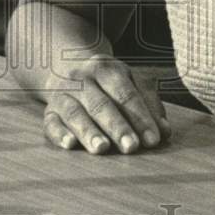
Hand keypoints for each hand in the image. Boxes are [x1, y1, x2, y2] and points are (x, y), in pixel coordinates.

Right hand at [42, 54, 171, 153]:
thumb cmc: (106, 83)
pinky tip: (70, 145)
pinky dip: (59, 134)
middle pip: (101, 103)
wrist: (64, 65)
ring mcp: (62, 93)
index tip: (153, 140)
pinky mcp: (49, 111)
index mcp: (106, 68)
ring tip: (102, 149)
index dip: (140, 117)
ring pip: (75, 112)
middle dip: (117, 126)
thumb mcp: (128, 82)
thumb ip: (148, 104)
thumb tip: (165, 131)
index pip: (126, 93)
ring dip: (89, 131)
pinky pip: (50, 122)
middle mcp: (82, 77)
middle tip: (131, 147)